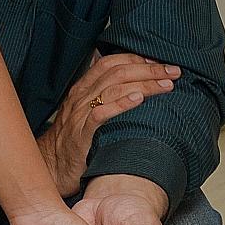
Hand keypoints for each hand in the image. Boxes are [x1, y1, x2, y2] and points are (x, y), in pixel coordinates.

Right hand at [37, 53, 180, 195]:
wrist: (51, 166)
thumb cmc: (71, 140)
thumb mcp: (83, 111)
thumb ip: (100, 95)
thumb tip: (125, 82)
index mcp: (82, 89)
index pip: (109, 62)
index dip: (136, 58)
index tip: (160, 62)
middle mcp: (81, 97)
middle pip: (116, 72)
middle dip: (148, 69)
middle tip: (173, 71)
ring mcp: (80, 114)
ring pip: (112, 89)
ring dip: (143, 84)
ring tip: (166, 85)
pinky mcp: (82, 134)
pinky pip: (101, 114)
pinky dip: (120, 104)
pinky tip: (137, 100)